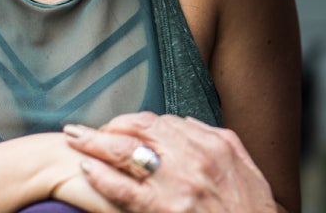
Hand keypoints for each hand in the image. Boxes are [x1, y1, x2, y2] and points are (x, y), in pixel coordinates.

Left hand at [64, 112, 276, 212]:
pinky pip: (124, 189)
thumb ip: (214, 139)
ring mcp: (176, 184)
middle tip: (83, 129)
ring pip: (126, 152)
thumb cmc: (251, 208)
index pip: (161, 121)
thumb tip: (187, 123)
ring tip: (74, 139)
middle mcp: (192, 158)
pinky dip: (102, 176)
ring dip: (95, 143)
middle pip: (138, 130)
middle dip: (107, 126)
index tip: (117, 127)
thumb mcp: (242, 163)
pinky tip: (87, 168)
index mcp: (211, 144)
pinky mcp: (163, 209)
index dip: (132, 122)